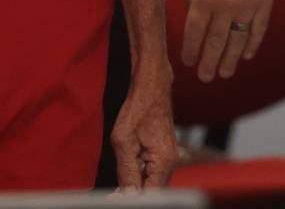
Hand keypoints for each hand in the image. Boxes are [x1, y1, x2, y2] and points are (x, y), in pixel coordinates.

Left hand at [111, 66, 175, 190]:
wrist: (151, 86)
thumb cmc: (138, 107)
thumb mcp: (123, 140)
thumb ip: (126, 170)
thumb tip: (128, 195)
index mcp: (164, 161)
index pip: (151, 193)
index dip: (133, 198)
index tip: (115, 198)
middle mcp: (171, 162)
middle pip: (153, 189)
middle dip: (134, 193)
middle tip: (113, 194)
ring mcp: (169, 157)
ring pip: (153, 181)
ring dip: (136, 185)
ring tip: (117, 187)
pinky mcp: (164, 153)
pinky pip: (153, 172)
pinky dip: (140, 175)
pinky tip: (127, 174)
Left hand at [180, 0, 273, 80]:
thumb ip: (192, 1)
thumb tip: (194, 26)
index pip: (194, 32)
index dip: (191, 50)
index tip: (188, 63)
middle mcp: (225, 5)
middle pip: (216, 42)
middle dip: (209, 62)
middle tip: (206, 77)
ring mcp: (247, 7)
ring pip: (237, 41)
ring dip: (230, 60)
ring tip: (224, 74)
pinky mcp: (264, 5)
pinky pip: (258, 31)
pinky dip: (251, 45)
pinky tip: (245, 56)